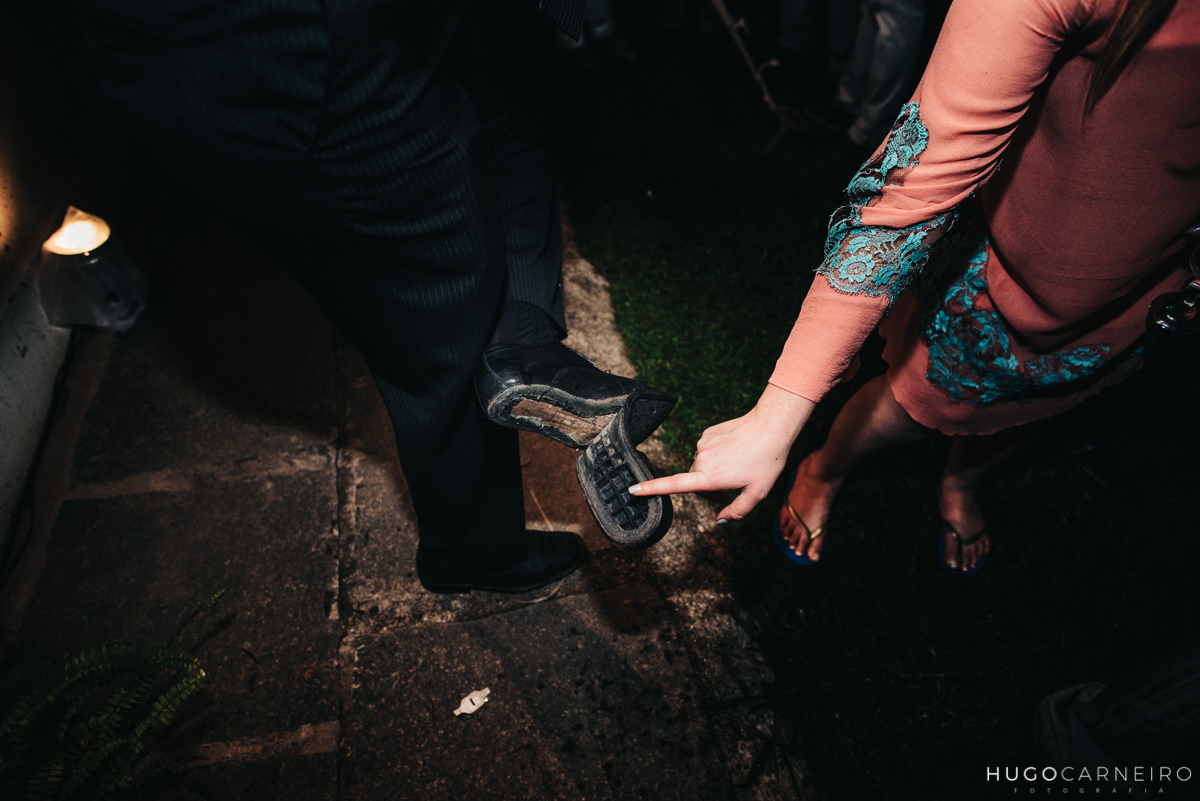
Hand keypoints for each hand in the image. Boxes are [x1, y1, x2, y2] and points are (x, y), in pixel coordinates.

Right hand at [630, 384, 815, 521]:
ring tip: (739, 466)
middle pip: (695, 480)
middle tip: (732, 488)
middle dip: (707, 487)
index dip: (652, 489)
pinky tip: (735, 452)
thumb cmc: (767, 461)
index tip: (633, 490)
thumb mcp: (757, 493)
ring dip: (713, 470)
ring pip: (701, 465)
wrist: (771, 426)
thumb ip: (737, 511)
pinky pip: (707, 450)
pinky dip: (717, 455)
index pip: (674, 485)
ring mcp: (703, 444)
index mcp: (711, 477)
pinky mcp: (708, 433)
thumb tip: (720, 520)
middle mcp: (702, 460)